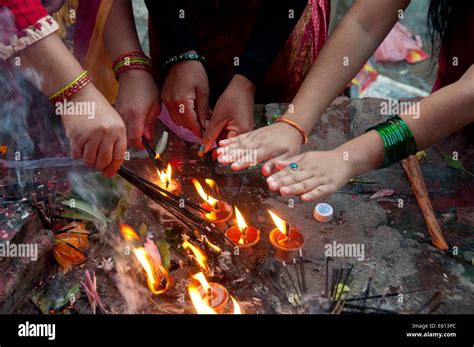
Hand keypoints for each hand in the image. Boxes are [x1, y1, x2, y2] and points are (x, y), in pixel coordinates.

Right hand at [62, 85, 126, 176]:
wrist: (79, 95)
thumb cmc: (98, 109)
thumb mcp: (115, 122)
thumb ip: (116, 140)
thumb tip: (112, 162)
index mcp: (119, 130)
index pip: (118, 157)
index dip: (113, 168)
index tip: (109, 173)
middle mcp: (106, 134)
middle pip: (103, 162)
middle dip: (99, 166)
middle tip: (96, 163)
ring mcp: (91, 135)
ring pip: (89, 161)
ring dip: (88, 161)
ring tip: (88, 153)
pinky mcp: (76, 136)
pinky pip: (77, 155)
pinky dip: (77, 154)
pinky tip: (79, 146)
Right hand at [115, 70, 160, 148]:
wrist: (133, 74)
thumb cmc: (146, 88)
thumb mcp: (155, 107)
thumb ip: (150, 125)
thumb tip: (148, 139)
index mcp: (136, 115)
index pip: (135, 139)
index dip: (141, 146)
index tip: (146, 146)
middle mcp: (124, 116)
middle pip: (125, 138)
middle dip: (134, 143)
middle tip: (143, 141)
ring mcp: (117, 114)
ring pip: (120, 133)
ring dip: (128, 137)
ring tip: (137, 133)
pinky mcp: (114, 111)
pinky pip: (117, 126)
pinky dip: (123, 130)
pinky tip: (130, 126)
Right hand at [161, 55, 208, 136]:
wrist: (180, 58)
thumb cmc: (194, 71)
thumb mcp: (203, 91)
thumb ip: (203, 110)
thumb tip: (206, 125)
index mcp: (182, 101)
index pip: (191, 123)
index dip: (199, 131)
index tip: (205, 135)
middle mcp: (171, 103)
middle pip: (184, 124)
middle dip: (194, 127)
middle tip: (204, 125)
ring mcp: (166, 101)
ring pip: (177, 121)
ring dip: (187, 123)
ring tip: (198, 119)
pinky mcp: (164, 99)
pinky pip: (173, 114)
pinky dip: (181, 117)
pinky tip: (189, 113)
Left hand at [203, 74, 254, 151]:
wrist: (242, 87)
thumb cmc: (232, 100)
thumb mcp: (218, 118)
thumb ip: (210, 135)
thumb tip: (204, 148)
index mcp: (242, 134)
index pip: (226, 148)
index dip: (214, 149)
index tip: (204, 152)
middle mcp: (246, 135)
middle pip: (227, 145)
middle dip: (216, 141)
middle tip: (207, 136)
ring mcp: (245, 131)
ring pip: (227, 139)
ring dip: (219, 134)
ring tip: (215, 123)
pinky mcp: (243, 127)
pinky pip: (230, 133)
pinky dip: (223, 130)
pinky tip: (219, 122)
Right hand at [217, 121, 302, 174]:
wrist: (291, 127)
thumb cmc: (290, 144)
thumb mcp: (289, 156)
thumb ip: (276, 164)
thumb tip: (266, 173)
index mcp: (269, 148)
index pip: (254, 156)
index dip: (243, 162)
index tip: (233, 167)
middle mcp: (260, 141)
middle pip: (243, 149)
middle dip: (231, 155)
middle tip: (220, 160)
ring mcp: (255, 136)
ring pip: (239, 143)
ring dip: (228, 148)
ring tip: (217, 153)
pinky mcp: (252, 133)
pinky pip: (240, 136)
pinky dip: (230, 140)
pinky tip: (221, 143)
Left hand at [265, 132, 383, 200]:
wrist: (346, 159)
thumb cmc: (324, 160)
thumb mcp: (307, 156)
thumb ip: (292, 162)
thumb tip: (276, 164)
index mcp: (305, 164)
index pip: (289, 170)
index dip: (279, 176)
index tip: (268, 180)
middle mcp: (311, 171)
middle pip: (295, 177)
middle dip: (283, 182)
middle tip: (271, 186)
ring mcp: (321, 179)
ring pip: (306, 185)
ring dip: (294, 188)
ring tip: (283, 191)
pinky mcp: (330, 186)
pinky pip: (320, 191)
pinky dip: (312, 195)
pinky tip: (304, 198)